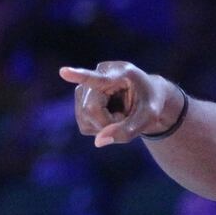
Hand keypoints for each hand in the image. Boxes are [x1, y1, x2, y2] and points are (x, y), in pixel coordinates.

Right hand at [59, 62, 183, 146]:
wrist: (148, 95)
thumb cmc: (151, 104)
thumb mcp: (148, 118)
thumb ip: (128, 131)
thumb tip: (98, 142)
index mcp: (121, 72)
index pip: (97, 78)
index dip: (79, 76)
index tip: (63, 72)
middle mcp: (100, 73)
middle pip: (91, 108)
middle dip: (107, 123)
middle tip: (125, 118)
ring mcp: (86, 85)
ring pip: (85, 117)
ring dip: (103, 126)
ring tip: (120, 114)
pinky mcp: (80, 97)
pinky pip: (83, 124)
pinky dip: (98, 127)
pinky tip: (110, 116)